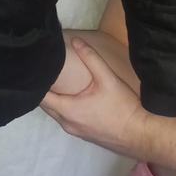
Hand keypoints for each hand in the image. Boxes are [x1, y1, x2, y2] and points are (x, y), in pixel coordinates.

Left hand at [39, 36, 147, 157]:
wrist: (142, 135)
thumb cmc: (123, 107)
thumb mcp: (108, 78)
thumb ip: (90, 57)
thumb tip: (75, 40)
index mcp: (69, 110)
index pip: (41, 97)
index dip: (37, 83)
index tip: (34, 69)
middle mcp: (67, 124)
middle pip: (46, 105)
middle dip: (43, 89)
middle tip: (43, 71)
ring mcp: (75, 131)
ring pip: (56, 113)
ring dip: (53, 99)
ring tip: (53, 80)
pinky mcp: (84, 134)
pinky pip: (65, 119)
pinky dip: (62, 107)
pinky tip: (68, 95)